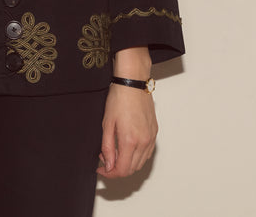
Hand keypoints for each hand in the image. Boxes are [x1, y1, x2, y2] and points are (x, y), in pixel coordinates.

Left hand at [97, 47, 156, 178]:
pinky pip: (147, 153)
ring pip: (140, 163)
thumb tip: (108, 165)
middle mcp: (144, 142)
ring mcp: (151, 138)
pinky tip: (127, 147)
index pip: (122, 170)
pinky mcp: (154, 133)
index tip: (101, 169)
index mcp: (130, 140)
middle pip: (131, 169)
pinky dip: (137, 156)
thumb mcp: (107, 123)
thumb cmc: (119, 98)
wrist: (133, 82)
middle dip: (117, 169)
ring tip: (114, 152)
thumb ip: (107, 147)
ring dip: (127, 163)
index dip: (109, 173)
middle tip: (105, 160)